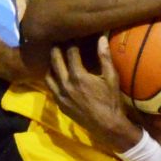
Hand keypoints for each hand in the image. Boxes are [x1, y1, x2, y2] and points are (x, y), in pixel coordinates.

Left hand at [45, 36, 142, 151]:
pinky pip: (50, 87)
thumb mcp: (111, 78)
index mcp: (78, 76)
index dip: (72, 41)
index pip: (70, 52)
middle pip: (55, 60)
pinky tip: (57, 74)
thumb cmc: (111, 101)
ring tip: (56, 56)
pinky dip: (52, 78)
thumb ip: (104, 57)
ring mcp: (60, 95)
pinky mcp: (59, 104)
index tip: (73, 34)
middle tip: (59, 40)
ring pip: (48, 74)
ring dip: (51, 63)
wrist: (107, 126)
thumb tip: (101, 38)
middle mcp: (65, 84)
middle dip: (57, 48)